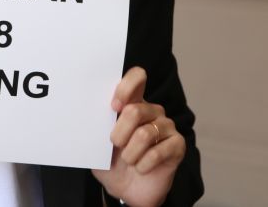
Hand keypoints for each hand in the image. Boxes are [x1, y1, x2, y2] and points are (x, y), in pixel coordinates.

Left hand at [92, 67, 185, 206]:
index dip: (125, 87)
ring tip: (129, 160)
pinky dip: (143, 165)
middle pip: (134, 110)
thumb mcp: (98, 144)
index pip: (137, 77)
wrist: (127, 190)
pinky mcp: (178, 144)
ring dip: (130, 154)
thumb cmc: (112, 162)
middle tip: (115, 145)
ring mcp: (167, 126)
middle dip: (119, 133)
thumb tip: (89, 115)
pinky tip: (141, 168)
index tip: (113, 106)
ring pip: (144, 134)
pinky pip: (157, 152)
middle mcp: (152, 110)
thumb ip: (98, 126)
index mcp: (132, 102)